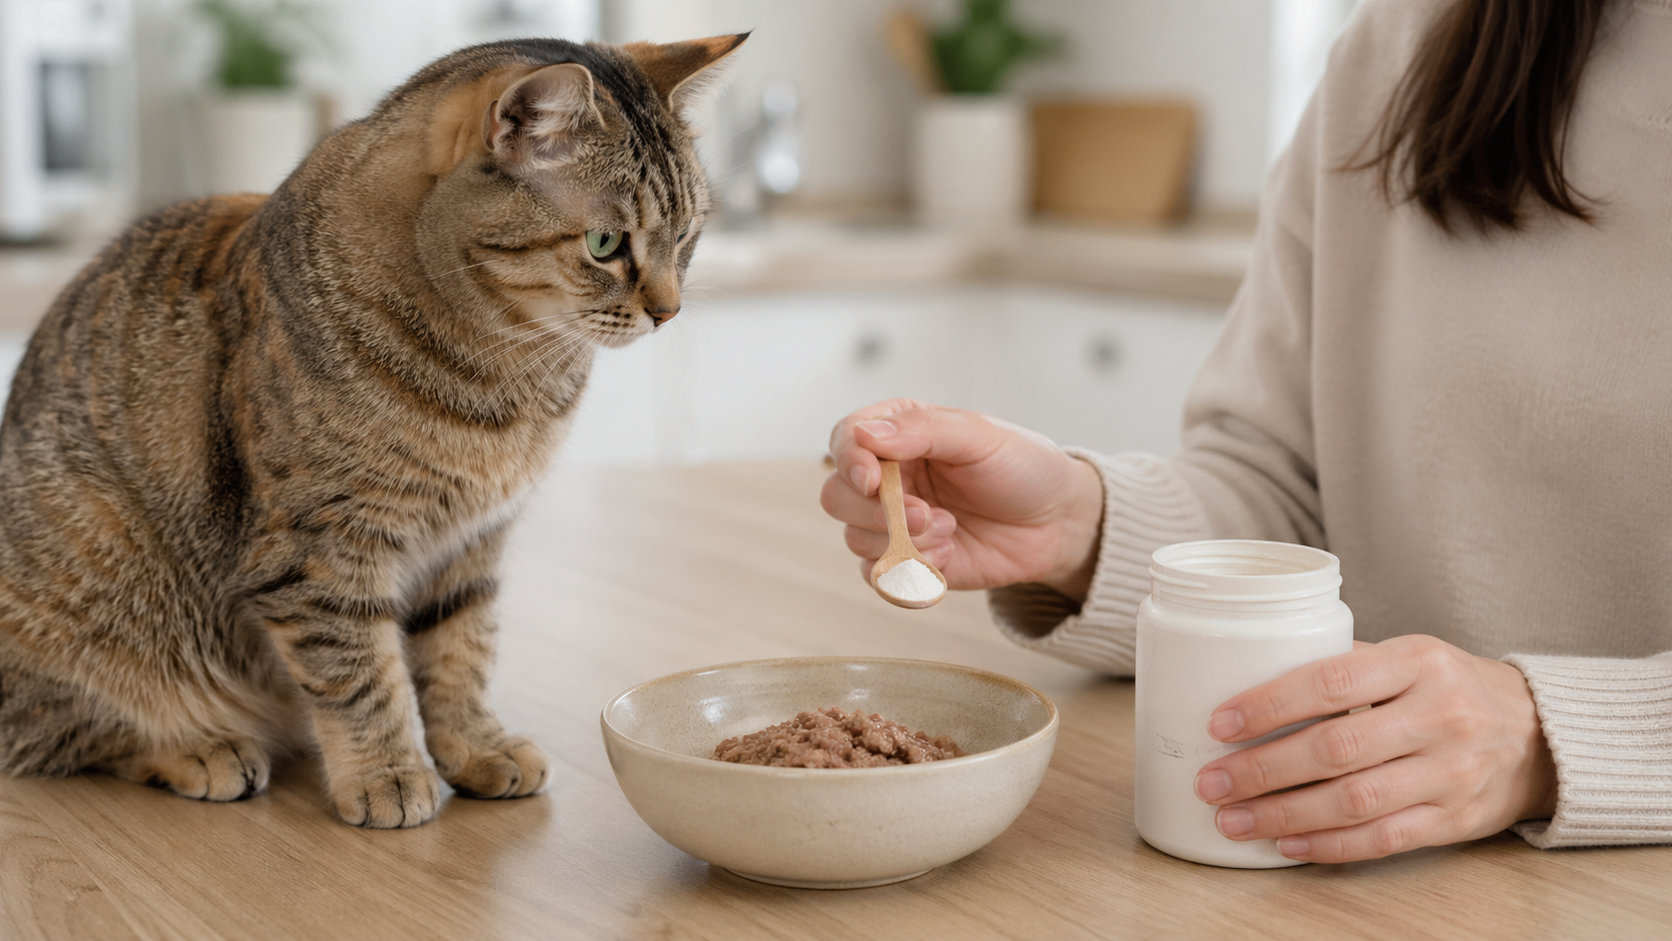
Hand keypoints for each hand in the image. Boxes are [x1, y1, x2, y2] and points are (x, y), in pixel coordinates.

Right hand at [820, 399, 1104, 597]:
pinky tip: (945, 559)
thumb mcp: (978, 435)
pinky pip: (880, 578)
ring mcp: (896, 523)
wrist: (1058, 522)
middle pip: (838, 497)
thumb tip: (864, 434)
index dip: (849, 461)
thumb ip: (921, 429)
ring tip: (950, 532)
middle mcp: (890, 478)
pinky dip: (909, 575)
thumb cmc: (1024, 467)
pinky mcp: (909, 562)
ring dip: (903, 543)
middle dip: (877, 512)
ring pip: (856, 539)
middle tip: (927, 515)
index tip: (872, 480)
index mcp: (901, 434)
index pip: (846, 440)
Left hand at [1194, 635, 1557, 862]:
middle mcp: (1440, 716)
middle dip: (1262, 769)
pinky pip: (1382, 839)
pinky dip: (1328, 845)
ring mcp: (1451, 772)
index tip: (1220, 724)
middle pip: (1336, 749)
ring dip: (1283, 815)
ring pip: (1354, 801)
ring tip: (1233, 819)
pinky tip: (1286, 844)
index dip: (1269, 705)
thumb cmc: (1452, 688)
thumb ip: (1346, 665)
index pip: (1331, 683)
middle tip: (1212, 782)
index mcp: (1419, 661)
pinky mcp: (1456, 819)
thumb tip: (1252, 677)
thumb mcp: (1410, 656)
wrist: (1538, 735)